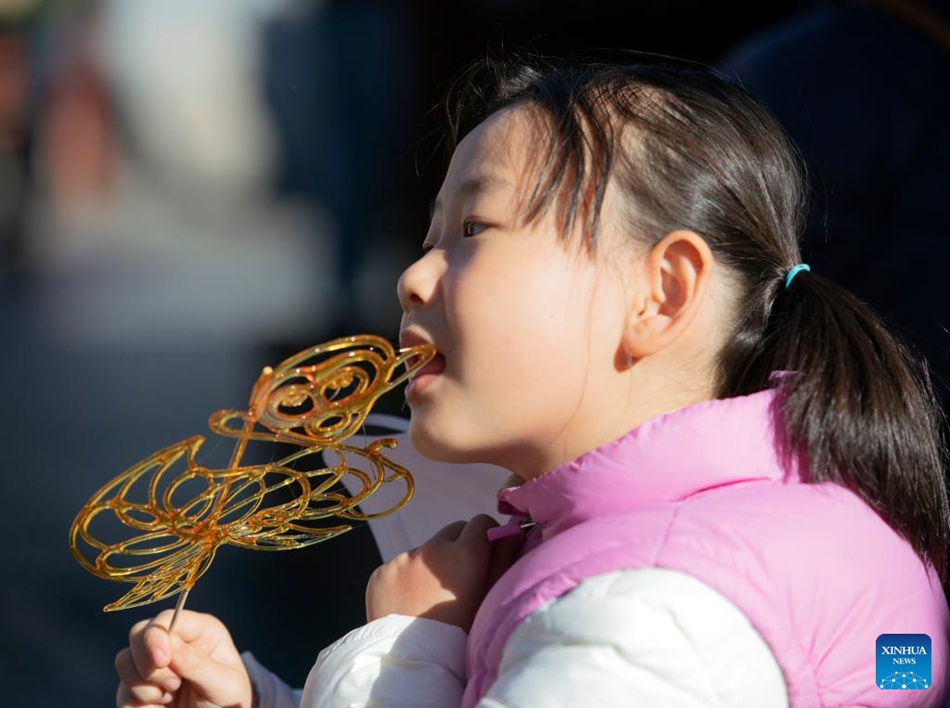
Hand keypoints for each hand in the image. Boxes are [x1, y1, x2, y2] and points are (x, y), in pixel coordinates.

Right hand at [115, 608, 251, 707]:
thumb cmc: (229, 700)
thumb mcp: (224, 684)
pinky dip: (138, 704)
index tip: (161, 661)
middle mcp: (173, 642)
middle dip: (149, 665)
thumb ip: (198, 664)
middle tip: (174, 686)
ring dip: (143, 686)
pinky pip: (122, 691)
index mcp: (198, 631)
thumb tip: (170, 643)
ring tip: (169, 698)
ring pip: (124, 661)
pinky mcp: (138, 688)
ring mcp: (152, 664)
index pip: (166, 618)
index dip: (156, 636)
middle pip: (138, 634)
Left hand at [365, 514, 522, 631]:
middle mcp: (431, 550)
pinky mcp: (381, 573)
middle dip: (458, 546)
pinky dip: (406, 579)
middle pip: (452, 531)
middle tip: (458, 579)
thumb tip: (512, 531)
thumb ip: (503, 560)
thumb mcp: (489, 599)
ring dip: (431, 565)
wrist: (414, 666)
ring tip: (430, 599)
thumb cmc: (460, 636)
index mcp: (463, 554)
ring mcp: (401, 560)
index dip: (486, 536)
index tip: (485, 553)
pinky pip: (399, 566)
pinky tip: (410, 604)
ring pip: (424, 551)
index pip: (480, 523)